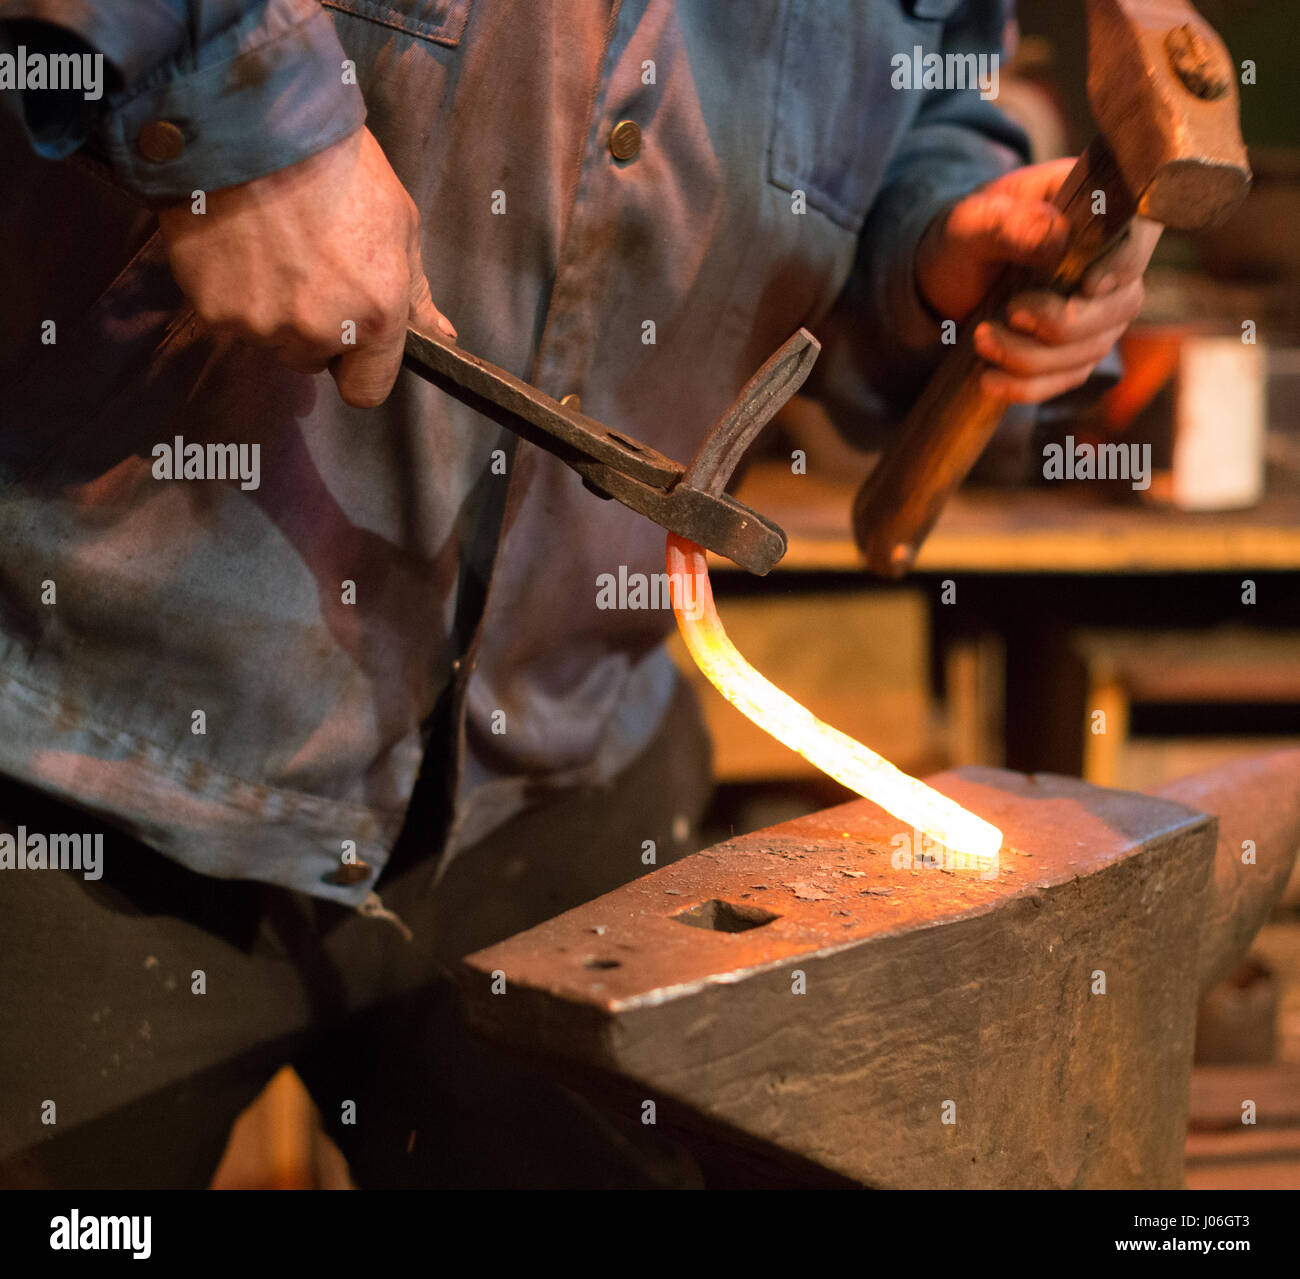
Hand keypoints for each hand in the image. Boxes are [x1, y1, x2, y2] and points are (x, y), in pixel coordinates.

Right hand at [156, 126, 453, 407]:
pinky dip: (231, 292)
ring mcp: (261, 326)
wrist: (250, 121)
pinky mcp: (212, 312)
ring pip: (270, 340)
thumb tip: (441, 336)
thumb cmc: (336, 165)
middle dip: (313, 327)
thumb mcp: (400, 222)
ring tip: (270, 250)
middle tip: (306, 268)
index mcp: (374, 317)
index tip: (353, 340)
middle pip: (314, 360)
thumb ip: (415, 293)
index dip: (360, 366)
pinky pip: (228, 319)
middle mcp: (318, 332)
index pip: (367, 391)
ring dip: (272, 310)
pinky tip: (237, 246)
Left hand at [914, 157, 1160, 403]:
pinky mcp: (1074, 351)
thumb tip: (1057, 236)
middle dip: (1064, 322)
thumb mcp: (972, 223)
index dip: (1123, 266)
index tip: (1089, 285)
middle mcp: (1108, 265)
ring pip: (1092, 349)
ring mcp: (1097, 312)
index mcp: (1093, 213)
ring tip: (981, 338)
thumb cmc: (964, 238)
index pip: (1137, 238)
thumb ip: (1010, 223)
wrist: (946, 280)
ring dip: (1033, 356)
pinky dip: (1028, 385)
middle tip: (1012, 312)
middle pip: (1122, 305)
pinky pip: (1067, 378)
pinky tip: (988, 379)